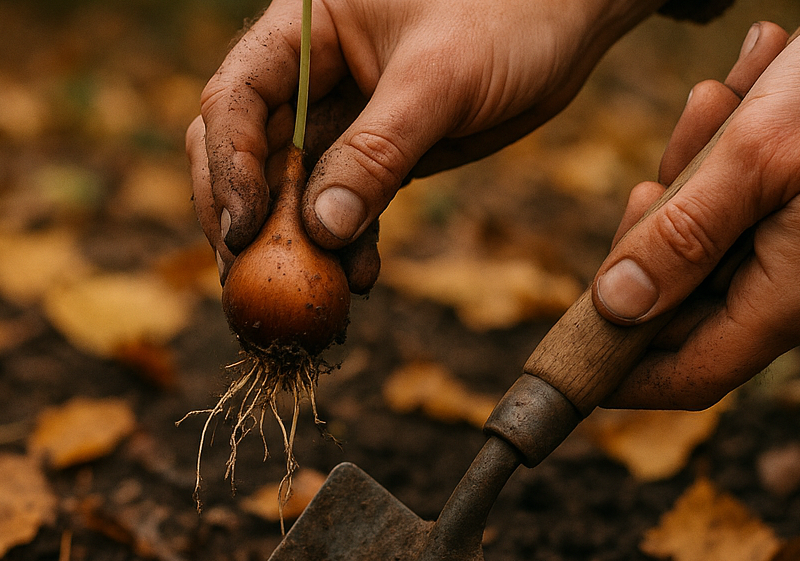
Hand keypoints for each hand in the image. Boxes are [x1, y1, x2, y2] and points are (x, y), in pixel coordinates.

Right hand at [187, 0, 663, 291]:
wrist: (570, 15)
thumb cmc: (509, 13)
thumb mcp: (440, 77)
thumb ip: (378, 150)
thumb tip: (322, 229)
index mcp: (305, 30)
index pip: (236, 99)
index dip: (229, 167)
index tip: (241, 232)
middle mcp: (310, 73)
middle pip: (246, 149)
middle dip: (246, 214)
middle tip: (251, 279)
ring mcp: (342, 115)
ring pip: (292, 187)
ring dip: (296, 243)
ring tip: (314, 293)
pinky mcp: (377, 151)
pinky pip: (345, 203)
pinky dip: (346, 242)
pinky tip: (360, 275)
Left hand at [592, 21, 799, 409]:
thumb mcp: (756, 157)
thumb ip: (682, 235)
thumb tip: (616, 307)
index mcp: (788, 297)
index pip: (691, 374)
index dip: (626, 375)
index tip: (569, 357)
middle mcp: (793, 284)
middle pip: (678, 293)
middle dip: (654, 230)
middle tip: (651, 182)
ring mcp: (796, 246)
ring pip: (699, 234)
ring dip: (692, 170)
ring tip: (723, 101)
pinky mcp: (798, 207)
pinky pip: (733, 197)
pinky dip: (722, 148)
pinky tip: (744, 90)